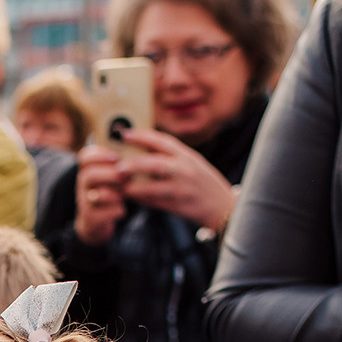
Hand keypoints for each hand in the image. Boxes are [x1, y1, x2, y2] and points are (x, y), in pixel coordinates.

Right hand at [73, 145, 127, 246]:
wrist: (96, 221)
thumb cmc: (109, 192)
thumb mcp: (111, 177)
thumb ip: (120, 165)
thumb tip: (140, 155)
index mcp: (88, 170)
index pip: (85, 157)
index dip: (99, 155)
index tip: (115, 156)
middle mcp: (83, 185)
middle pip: (89, 175)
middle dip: (110, 175)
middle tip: (125, 176)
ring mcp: (85, 202)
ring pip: (96, 196)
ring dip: (114, 194)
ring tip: (125, 194)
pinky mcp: (91, 218)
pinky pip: (103, 214)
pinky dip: (116, 211)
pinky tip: (122, 209)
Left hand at [116, 129, 237, 232]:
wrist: (223, 207)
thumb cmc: (204, 183)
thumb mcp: (192, 163)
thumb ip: (172, 156)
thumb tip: (143, 148)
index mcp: (187, 156)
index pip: (163, 141)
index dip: (142, 136)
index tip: (125, 134)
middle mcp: (185, 170)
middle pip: (155, 163)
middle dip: (135, 164)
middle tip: (118, 166)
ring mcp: (181, 189)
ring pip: (153, 187)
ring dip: (135, 187)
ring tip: (121, 186)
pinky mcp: (178, 206)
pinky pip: (155, 202)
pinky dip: (142, 200)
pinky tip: (131, 197)